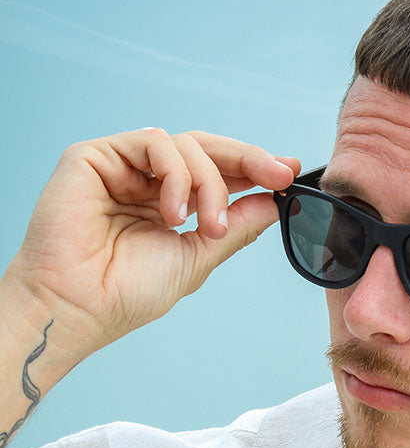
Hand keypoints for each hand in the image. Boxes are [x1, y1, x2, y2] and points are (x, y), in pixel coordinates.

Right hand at [4, 128, 300, 351]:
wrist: (80, 307)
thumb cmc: (127, 292)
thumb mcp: (198, 256)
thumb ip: (235, 226)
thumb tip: (275, 203)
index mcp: (167, 204)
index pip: (216, 173)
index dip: (254, 168)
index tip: (290, 173)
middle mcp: (145, 181)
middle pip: (206, 149)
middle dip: (248, 160)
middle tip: (278, 175)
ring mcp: (121, 166)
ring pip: (186, 145)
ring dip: (209, 183)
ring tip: (207, 226)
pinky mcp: (95, 156)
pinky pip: (153, 141)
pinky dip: (176, 173)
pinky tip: (172, 211)